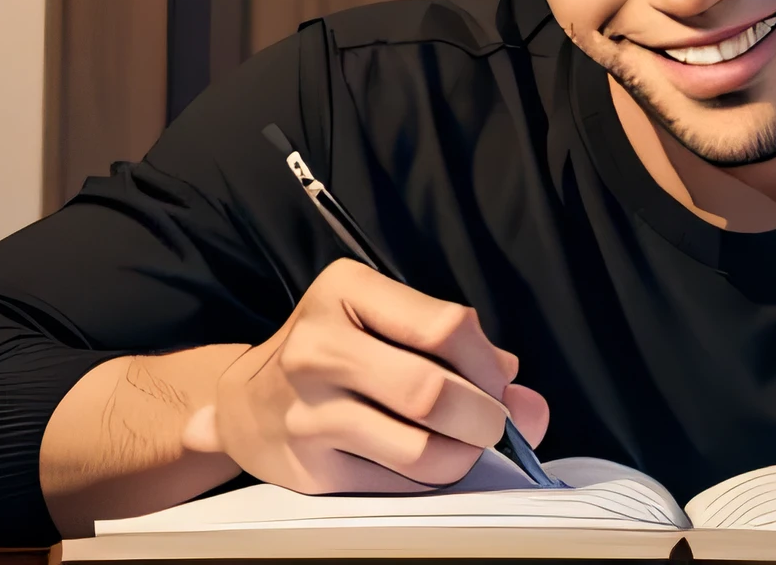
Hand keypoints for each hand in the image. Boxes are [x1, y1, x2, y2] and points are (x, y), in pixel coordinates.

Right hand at [180, 259, 549, 492]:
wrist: (246, 402)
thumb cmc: (334, 352)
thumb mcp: (384, 320)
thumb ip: (460, 350)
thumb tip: (529, 403)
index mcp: (345, 291)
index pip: (444, 326)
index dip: (487, 362)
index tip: (497, 380)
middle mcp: (319, 346)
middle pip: (433, 391)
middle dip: (486, 416)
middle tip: (494, 422)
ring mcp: (311, 411)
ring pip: (422, 448)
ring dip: (464, 453)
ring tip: (465, 443)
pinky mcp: (311, 467)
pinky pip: (400, 483)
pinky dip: (431, 478)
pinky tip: (427, 460)